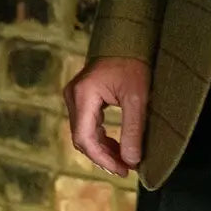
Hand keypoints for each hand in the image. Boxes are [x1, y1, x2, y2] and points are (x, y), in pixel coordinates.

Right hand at [64, 57, 150, 176]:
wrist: (128, 40)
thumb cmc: (133, 64)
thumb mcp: (137, 98)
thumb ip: (133, 130)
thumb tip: (132, 162)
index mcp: (83, 94)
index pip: (85, 138)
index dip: (103, 159)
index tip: (123, 170)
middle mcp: (73, 95)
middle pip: (82, 138)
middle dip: (103, 157)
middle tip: (126, 169)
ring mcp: (75, 95)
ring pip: (83, 133)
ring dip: (102, 149)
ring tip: (124, 161)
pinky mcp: (81, 96)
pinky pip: (87, 124)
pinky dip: (101, 138)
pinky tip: (117, 147)